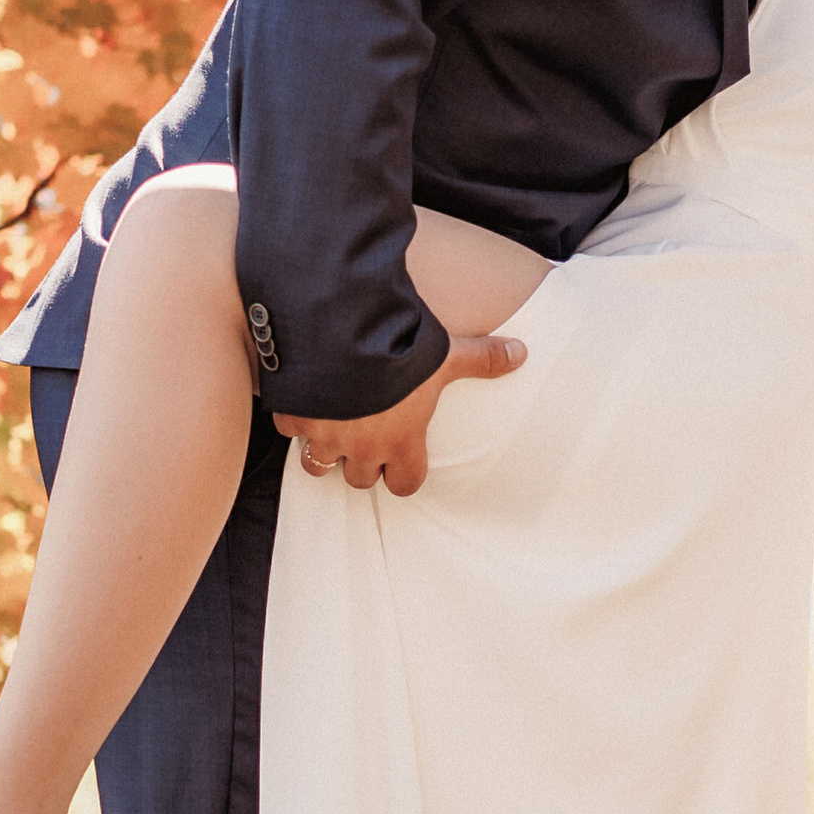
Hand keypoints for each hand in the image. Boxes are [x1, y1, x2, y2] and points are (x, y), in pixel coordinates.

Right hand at [273, 329, 524, 497]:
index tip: (403, 456)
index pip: (405, 484)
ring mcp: (324, 435)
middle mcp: (362, 447)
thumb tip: (522, 353)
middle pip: (361, 479)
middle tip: (368, 433)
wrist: (343, 329)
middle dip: (364, 461)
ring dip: (327, 449)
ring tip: (334, 423)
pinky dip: (296, 416)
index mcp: (401, 440)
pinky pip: (291, 430)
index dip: (404, 473)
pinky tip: (306, 394)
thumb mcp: (446, 352)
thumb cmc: (401, 346)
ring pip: (320, 465)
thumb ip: (482, 359)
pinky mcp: (293, 415)